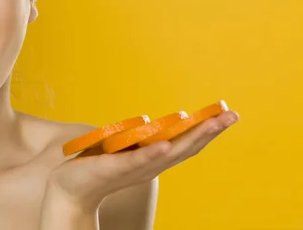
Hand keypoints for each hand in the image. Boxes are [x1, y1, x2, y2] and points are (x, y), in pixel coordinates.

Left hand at [45, 110, 239, 215]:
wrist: (70, 189)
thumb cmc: (99, 166)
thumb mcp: (127, 150)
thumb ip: (141, 140)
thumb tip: (152, 123)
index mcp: (154, 158)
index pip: (186, 142)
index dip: (208, 129)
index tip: (227, 113)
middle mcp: (150, 165)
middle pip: (186, 146)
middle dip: (210, 130)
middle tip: (232, 115)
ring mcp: (134, 167)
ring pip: (168, 152)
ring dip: (190, 137)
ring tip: (211, 123)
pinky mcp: (113, 168)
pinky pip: (136, 160)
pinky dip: (153, 153)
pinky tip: (166, 144)